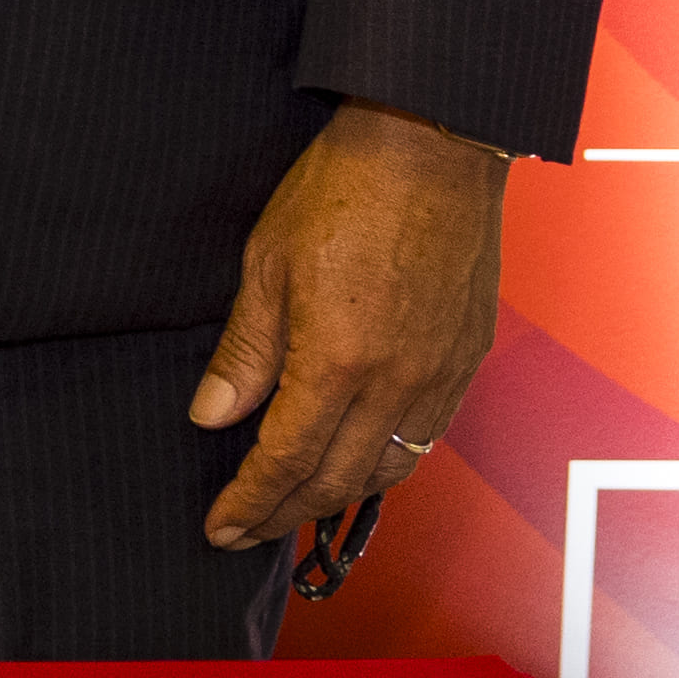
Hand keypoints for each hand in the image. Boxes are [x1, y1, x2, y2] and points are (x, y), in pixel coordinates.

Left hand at [191, 99, 507, 552]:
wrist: (431, 146)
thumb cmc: (342, 191)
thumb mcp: (266, 264)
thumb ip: (245, 353)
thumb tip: (211, 416)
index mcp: (339, 362)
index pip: (285, 459)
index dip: (249, 502)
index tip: (220, 528)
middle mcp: (398, 382)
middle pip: (339, 479)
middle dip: (287, 514)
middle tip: (248, 531)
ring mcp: (441, 373)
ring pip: (391, 467)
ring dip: (340, 496)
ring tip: (297, 508)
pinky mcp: (468, 357)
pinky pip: (428, 435)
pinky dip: (390, 462)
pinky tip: (362, 462)